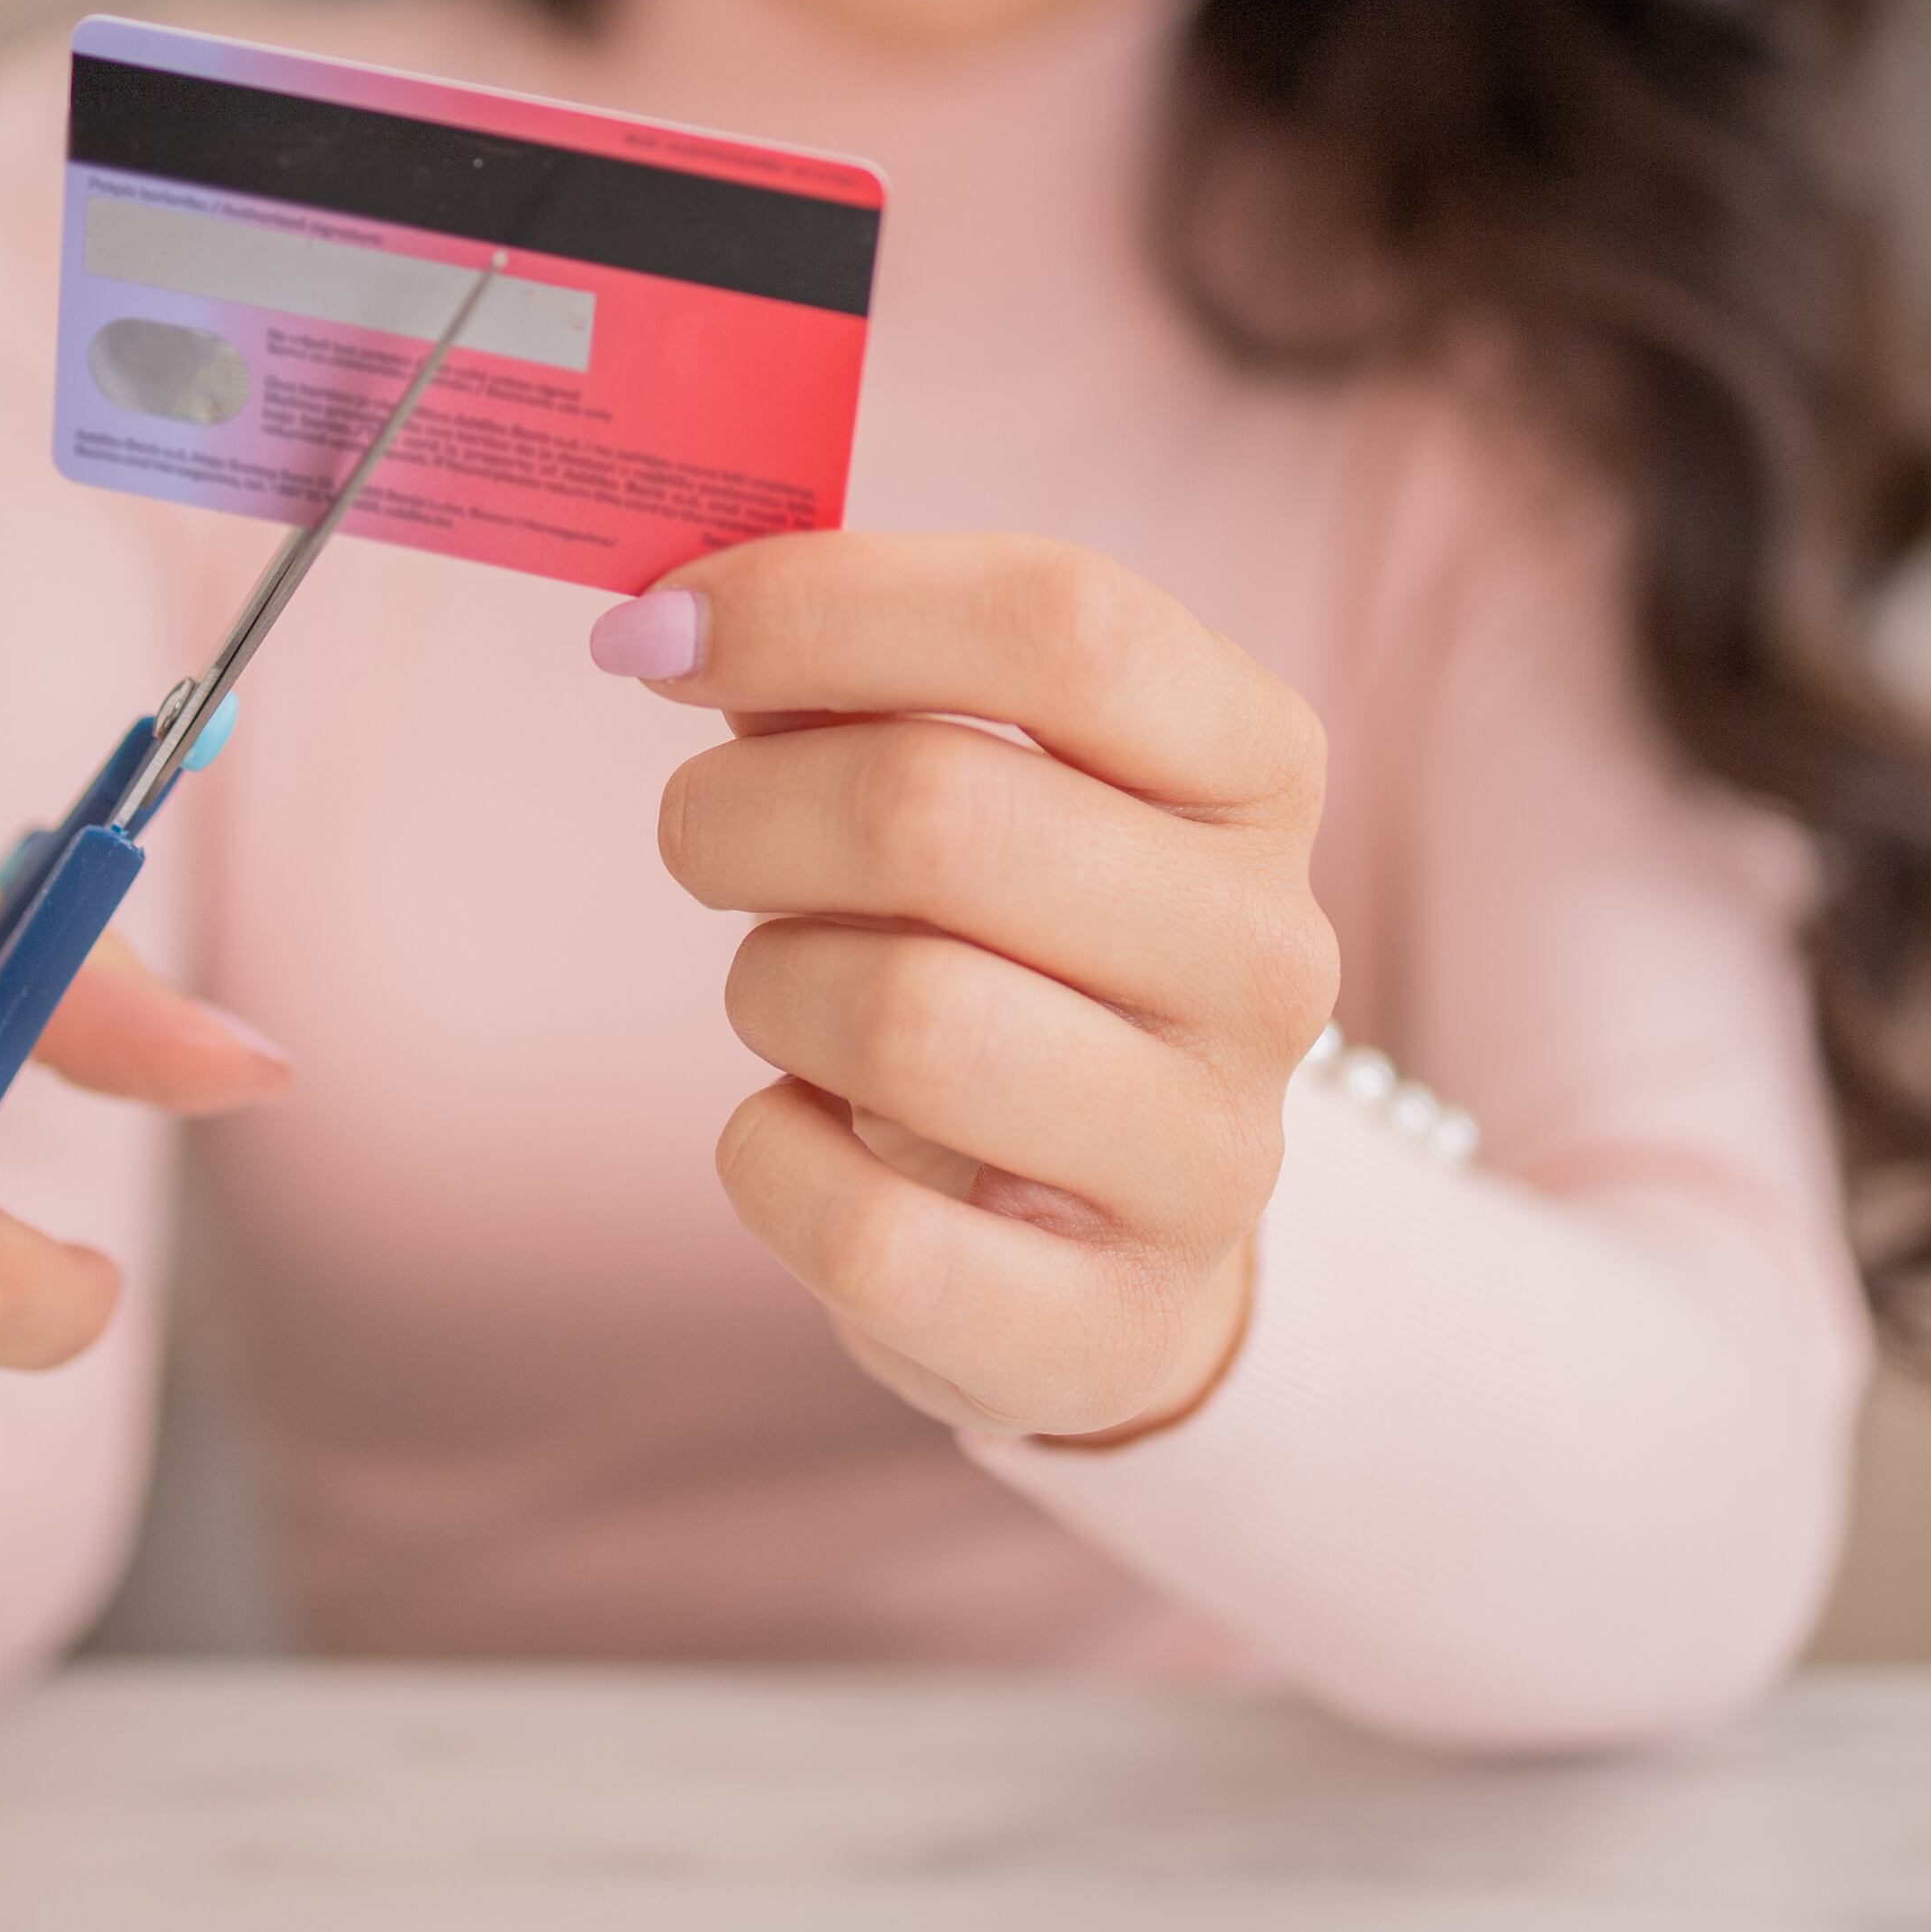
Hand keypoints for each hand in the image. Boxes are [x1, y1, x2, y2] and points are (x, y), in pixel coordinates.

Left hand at [598, 533, 1337, 1443]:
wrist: (1106, 1237)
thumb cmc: (1002, 947)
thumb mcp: (963, 774)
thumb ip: (842, 672)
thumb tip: (668, 620)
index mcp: (1253, 767)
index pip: (1066, 623)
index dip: (826, 605)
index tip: (662, 628)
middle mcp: (1267, 954)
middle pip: (941, 810)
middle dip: (746, 812)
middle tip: (704, 840)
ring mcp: (1212, 1155)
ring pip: (901, 1017)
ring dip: (768, 989)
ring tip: (789, 998)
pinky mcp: (1111, 1327)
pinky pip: (861, 1226)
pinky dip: (766, 1161)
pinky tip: (798, 1133)